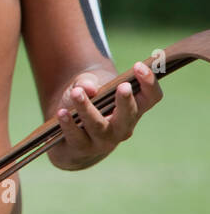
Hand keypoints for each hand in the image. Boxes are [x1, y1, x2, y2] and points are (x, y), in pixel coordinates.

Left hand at [48, 62, 163, 169]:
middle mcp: (122, 127)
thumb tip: (89, 89)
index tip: (139, 66)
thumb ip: (86, 82)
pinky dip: (69, 125)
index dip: (149, 82)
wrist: (68, 134)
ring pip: (98, 126)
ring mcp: (103, 141)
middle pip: (130, 115)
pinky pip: (76, 137)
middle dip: (126, 101)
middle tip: (124, 86)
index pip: (150, 97)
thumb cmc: (87, 103)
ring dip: (87, 109)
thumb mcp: (86, 85)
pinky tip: (62, 113)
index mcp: (133, 109)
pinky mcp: (82, 148)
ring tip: (77, 93)